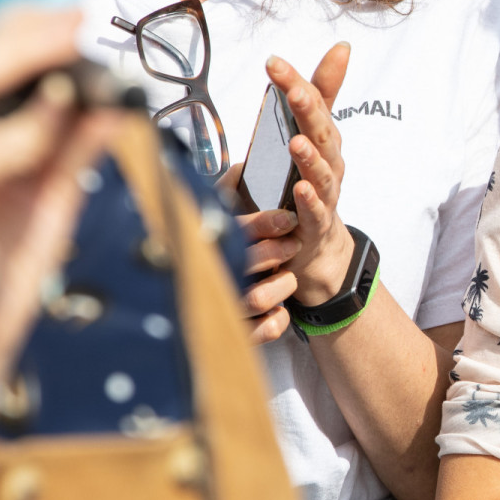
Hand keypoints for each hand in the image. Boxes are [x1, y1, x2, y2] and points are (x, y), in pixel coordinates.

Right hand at [0, 8, 120, 397]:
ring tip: (95, 60)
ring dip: (36, 68)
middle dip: (31, 35)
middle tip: (92, 21)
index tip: (85, 13)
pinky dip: (33, 128)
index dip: (24, 29)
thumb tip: (116, 91)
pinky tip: (76, 112)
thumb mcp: (48, 191)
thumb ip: (72, 143)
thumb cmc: (4, 268)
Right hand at [224, 167, 298, 344]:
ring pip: (258, 299)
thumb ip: (230, 189)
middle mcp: (212, 276)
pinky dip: (277, 321)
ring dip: (282, 286)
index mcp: (208, 244)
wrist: (216, 293)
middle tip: (290, 245)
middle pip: (248, 264)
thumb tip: (244, 166)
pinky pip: (264, 330)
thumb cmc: (223, 245)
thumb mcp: (223, 213)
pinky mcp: (237, 332)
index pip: (234, 231)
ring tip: (286, 277)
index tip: (287, 218)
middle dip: (278, 252)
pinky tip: (279, 310)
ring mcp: (223, 307)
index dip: (264, 223)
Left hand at [266, 46, 354, 306]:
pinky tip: (298, 189)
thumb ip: (321, 93)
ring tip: (295, 142)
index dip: (295, 82)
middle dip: (308, 112)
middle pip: (322, 134)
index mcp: (324, 138)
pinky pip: (314, 212)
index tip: (273, 62)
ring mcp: (324, 193)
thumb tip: (343, 47)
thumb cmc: (311, 181)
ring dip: (309, 158)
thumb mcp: (313, 134)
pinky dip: (308, 201)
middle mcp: (329, 162)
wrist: (316, 244)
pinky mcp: (316, 224)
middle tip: (292, 91)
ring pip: (321, 173)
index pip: (312, 104)